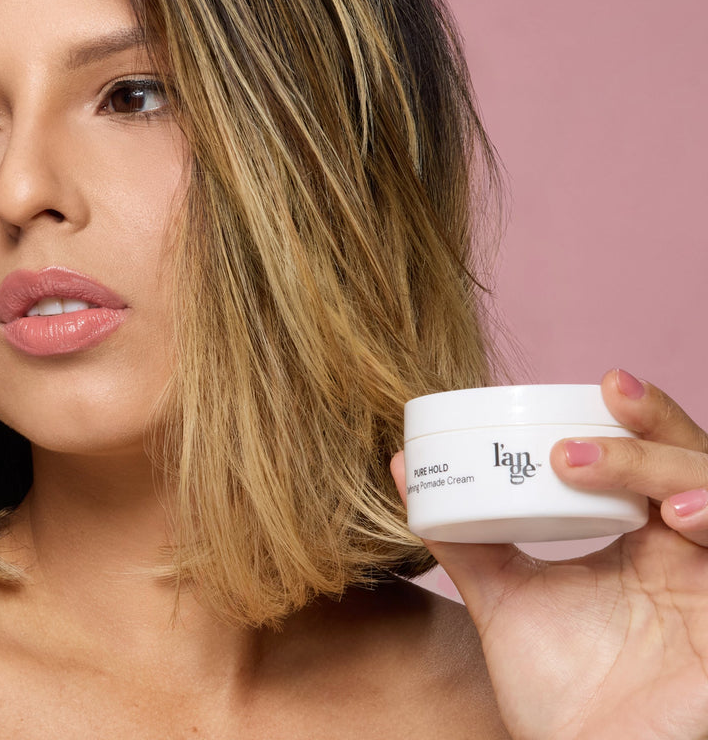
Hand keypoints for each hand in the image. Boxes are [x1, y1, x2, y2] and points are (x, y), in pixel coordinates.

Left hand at [391, 369, 707, 739]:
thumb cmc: (560, 697)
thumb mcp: (504, 600)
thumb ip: (464, 539)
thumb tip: (402, 468)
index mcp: (645, 542)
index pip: (656, 459)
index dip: (643, 419)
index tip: (600, 383)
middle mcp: (690, 559)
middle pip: (693, 464)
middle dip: (653, 429)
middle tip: (600, 404)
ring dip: (674, 469)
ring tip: (600, 464)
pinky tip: (678, 523)